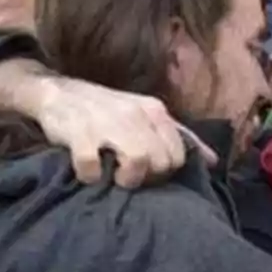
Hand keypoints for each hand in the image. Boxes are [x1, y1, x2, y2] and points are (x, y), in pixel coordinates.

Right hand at [35, 76, 216, 187]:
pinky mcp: (78, 133)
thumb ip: (180, 137)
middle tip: (130, 177)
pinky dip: (89, 177)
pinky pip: (92, 166)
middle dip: (148, 178)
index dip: (167, 172)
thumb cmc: (108, 110)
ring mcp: (107, 122)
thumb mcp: (147, 116)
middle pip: (161, 162)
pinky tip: (87, 172)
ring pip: (137, 161)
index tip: (150, 173)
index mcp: (155, 110)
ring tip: (114, 179)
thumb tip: (213, 161)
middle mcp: (135, 114)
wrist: (58, 92)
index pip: (179, 155)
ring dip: (127, 179)